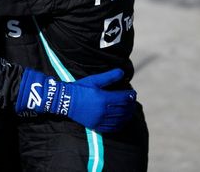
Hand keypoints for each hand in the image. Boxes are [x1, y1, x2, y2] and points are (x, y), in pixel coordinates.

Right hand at [16, 68, 136, 132]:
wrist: (66, 100)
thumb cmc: (80, 88)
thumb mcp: (94, 80)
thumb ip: (109, 76)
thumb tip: (123, 72)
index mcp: (103, 98)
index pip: (123, 98)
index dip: (130, 96)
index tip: (133, 93)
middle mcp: (103, 111)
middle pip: (123, 109)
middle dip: (130, 105)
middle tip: (132, 101)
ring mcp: (99, 120)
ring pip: (119, 119)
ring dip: (127, 115)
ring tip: (130, 110)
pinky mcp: (96, 126)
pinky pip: (112, 127)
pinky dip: (120, 124)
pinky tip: (122, 121)